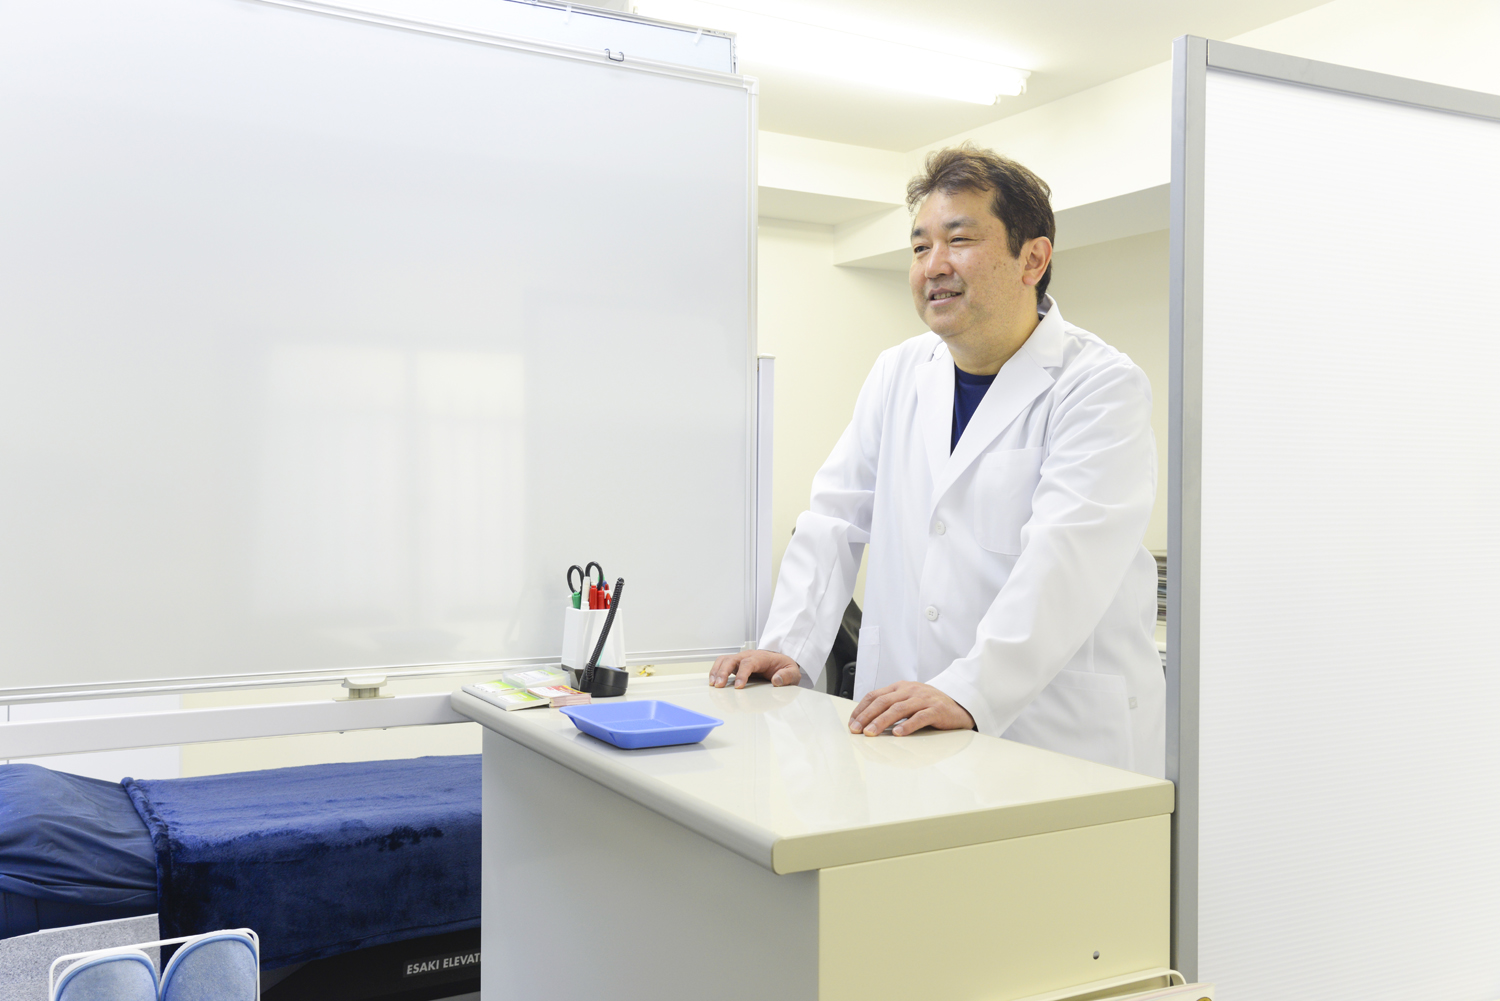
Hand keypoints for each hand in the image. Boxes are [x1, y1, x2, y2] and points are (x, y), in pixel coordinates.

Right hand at [708, 650, 801, 688]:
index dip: (742, 674)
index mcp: (762, 657)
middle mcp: (749, 656)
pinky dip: (715, 671)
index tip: (739, 686)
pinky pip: (722, 664)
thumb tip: (777, 680)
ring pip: (724, 660)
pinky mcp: (736, 664)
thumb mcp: (792, 672)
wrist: (781, 663)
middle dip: (724, 672)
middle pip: (733, 659)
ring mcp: (741, 659)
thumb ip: (787, 676)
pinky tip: (713, 681)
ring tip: (714, 685)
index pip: (749, 663)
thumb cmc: (785, 668)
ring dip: (717, 671)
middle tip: (720, 686)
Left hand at [847, 681, 974, 736]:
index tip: (852, 722)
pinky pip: (920, 717)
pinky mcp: (936, 710)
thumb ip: (891, 706)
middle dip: (866, 716)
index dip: (861, 708)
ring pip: (898, 709)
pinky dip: (908, 725)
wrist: (959, 705)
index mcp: (900, 687)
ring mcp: (924, 699)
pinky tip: (898, 733)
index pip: (875, 695)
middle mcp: (910, 690)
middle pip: (883, 702)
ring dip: (881, 722)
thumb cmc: (930, 705)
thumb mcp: (908, 700)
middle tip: (856, 730)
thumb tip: (866, 721)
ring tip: (871, 733)